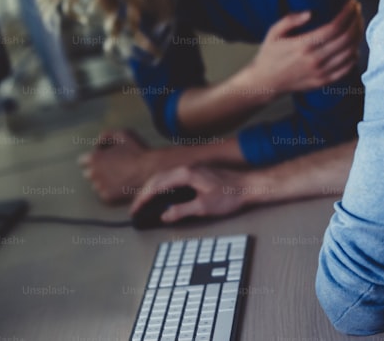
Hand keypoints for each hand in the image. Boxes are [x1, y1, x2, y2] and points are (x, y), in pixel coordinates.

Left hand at [77, 130, 154, 203]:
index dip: (93, 158)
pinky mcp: (108, 197)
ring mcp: (100, 187)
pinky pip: (105, 194)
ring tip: (120, 175)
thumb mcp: (122, 134)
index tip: (103, 157)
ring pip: (97, 184)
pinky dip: (111, 190)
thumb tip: (98, 143)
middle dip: (97, 170)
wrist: (151, 171)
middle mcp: (94, 174)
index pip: (82, 161)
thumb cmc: (137, 151)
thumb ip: (106, 135)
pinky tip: (122, 183)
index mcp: (94, 158)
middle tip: (112, 166)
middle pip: (88, 173)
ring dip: (104, 180)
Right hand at [129, 166, 250, 224]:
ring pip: (163, 177)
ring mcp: (190, 169)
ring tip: (143, 202)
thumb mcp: (204, 207)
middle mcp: (186, 168)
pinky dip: (161, 186)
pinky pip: (171, 178)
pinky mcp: (195, 173)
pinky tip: (161, 195)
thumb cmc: (230, 195)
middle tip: (135, 208)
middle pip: (156, 178)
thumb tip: (164, 216)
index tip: (135, 209)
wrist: (248, 186)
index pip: (156, 184)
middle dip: (143, 193)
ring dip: (151, 189)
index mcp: (185, 173)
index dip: (143, 198)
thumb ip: (181, 211)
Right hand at [244, 0, 362, 94]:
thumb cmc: (269, 55)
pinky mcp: (324, 82)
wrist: (265, 83)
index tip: (352, 3)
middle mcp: (315, 60)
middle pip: (346, 38)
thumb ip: (290, 20)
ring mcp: (321, 73)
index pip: (334, 27)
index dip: (347, 13)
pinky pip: (347, 68)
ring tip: (357, 24)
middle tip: (357, 11)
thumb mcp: (273, 33)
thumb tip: (311, 12)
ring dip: (358, 36)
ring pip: (350, 52)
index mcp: (303, 45)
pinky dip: (354, 55)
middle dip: (356, 21)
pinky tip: (353, 45)